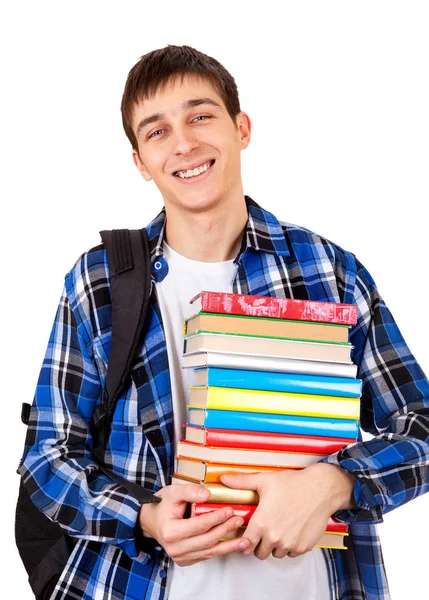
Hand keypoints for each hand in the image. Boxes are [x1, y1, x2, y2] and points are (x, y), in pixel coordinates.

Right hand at [138, 483, 250, 565]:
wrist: (151, 520)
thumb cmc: (163, 505)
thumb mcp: (173, 492)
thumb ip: (190, 491)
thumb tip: (207, 494)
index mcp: (171, 532)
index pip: (199, 525)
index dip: (216, 518)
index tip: (229, 510)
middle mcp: (175, 548)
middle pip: (206, 540)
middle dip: (225, 530)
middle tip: (239, 520)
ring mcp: (180, 557)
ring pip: (209, 552)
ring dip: (228, 546)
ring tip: (245, 540)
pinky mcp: (186, 560)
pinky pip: (206, 556)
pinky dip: (221, 551)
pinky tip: (233, 546)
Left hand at [220, 463, 355, 560]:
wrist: (320, 489)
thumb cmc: (294, 484)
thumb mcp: (264, 480)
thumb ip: (242, 482)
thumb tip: (225, 479)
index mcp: (262, 523)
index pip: (245, 544)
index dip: (245, 540)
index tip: (247, 536)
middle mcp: (274, 537)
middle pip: (260, 553)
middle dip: (260, 544)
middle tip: (264, 531)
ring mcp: (289, 544)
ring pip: (276, 554)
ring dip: (275, 546)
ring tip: (278, 529)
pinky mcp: (303, 547)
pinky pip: (291, 553)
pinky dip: (290, 546)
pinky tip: (291, 530)